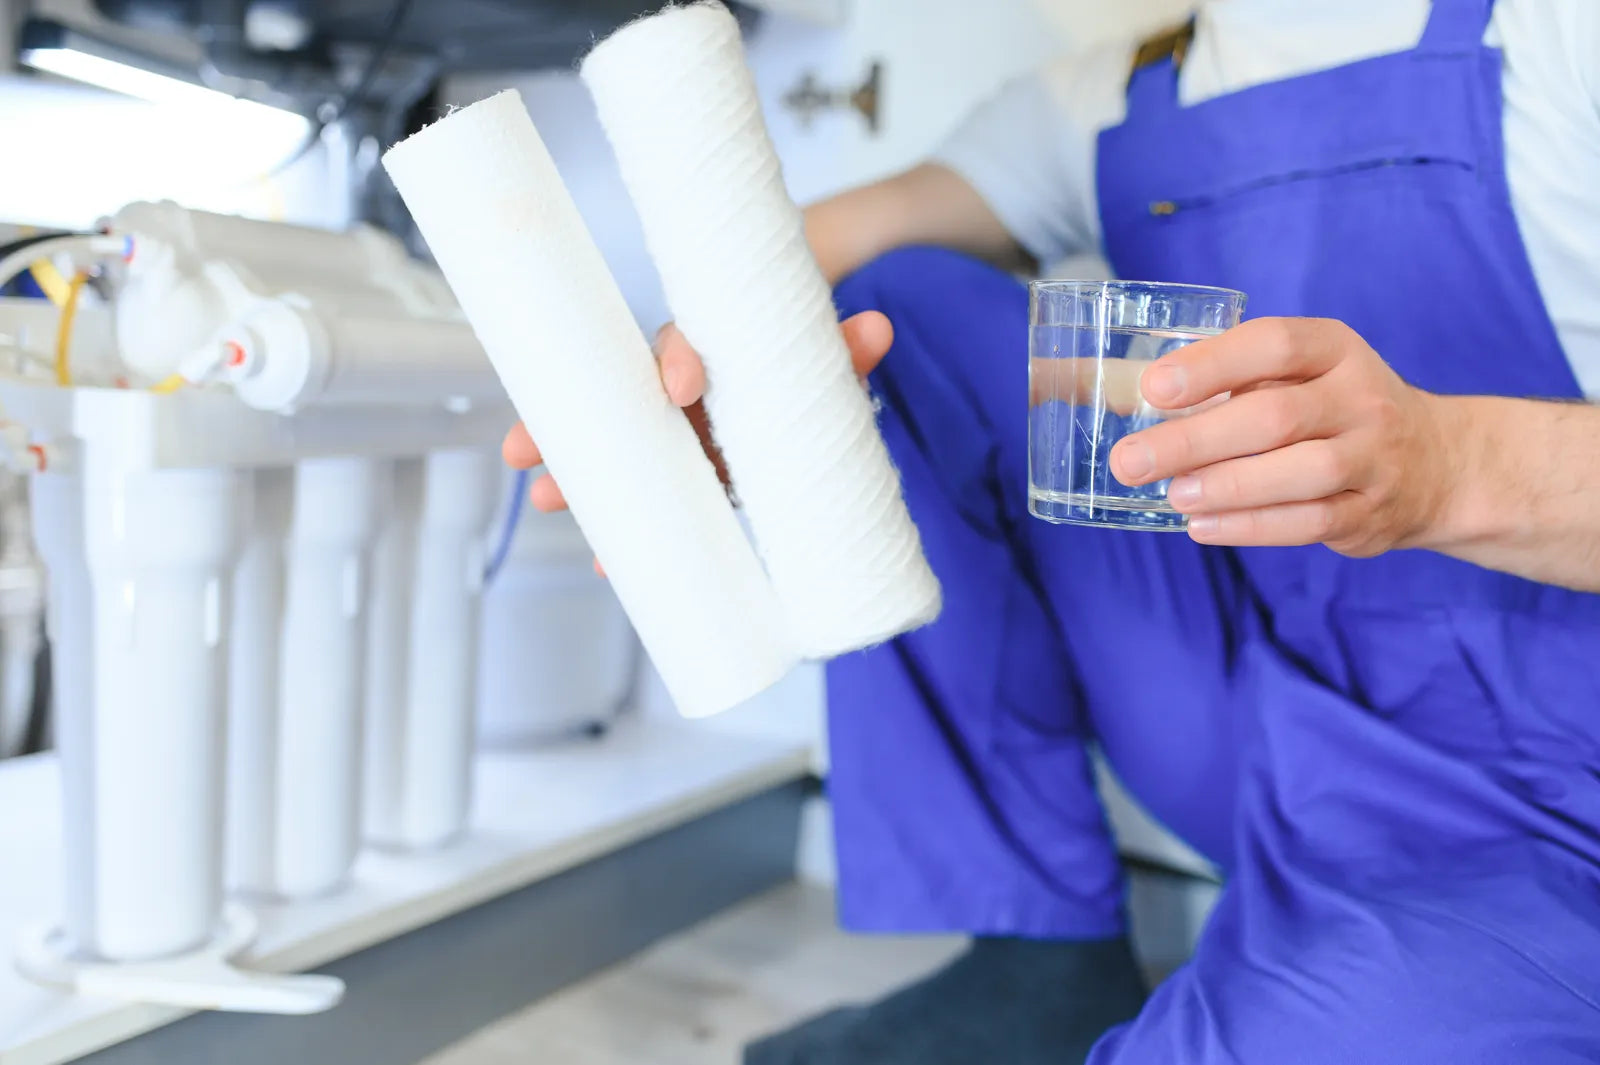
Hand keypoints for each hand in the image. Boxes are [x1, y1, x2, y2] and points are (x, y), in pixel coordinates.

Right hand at [501, 311, 894, 567]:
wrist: (805, 392)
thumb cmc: (797, 372)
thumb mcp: (817, 365)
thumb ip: (840, 352)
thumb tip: (877, 328)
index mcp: (711, 355)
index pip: (680, 346)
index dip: (679, 360)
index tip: (682, 387)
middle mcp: (680, 392)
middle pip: (614, 401)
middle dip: (566, 424)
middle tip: (521, 447)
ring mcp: (675, 436)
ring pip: (613, 451)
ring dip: (576, 476)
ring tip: (541, 496)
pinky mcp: (683, 476)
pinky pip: (643, 500)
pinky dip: (626, 533)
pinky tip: (605, 561)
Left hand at [1109, 317, 1454, 556]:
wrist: (1437, 463)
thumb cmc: (1332, 411)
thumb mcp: (1297, 376)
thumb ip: (1222, 380)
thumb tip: (1110, 387)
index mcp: (1334, 350)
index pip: (1274, 344)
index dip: (1212, 364)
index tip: (1154, 388)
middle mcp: (1361, 397)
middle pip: (1275, 416)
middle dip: (1195, 439)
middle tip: (1131, 459)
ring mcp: (1373, 457)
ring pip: (1300, 472)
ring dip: (1228, 486)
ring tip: (1173, 495)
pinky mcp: (1371, 512)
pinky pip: (1309, 522)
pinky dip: (1250, 527)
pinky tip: (1202, 527)